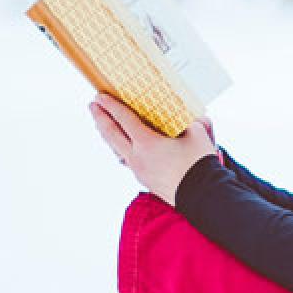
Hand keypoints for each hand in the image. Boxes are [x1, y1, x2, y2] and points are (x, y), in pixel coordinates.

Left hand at [90, 94, 219, 205]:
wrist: (201, 196)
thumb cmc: (198, 166)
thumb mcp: (199, 136)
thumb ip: (194, 123)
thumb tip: (196, 120)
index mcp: (147, 143)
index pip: (124, 119)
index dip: (111, 106)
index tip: (100, 96)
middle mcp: (137, 157)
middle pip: (111, 134)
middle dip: (100, 118)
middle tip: (92, 105)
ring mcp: (139, 170)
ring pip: (116, 149)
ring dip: (107, 135)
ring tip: (102, 126)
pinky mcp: (145, 180)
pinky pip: (126, 161)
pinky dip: (119, 149)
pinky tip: (121, 148)